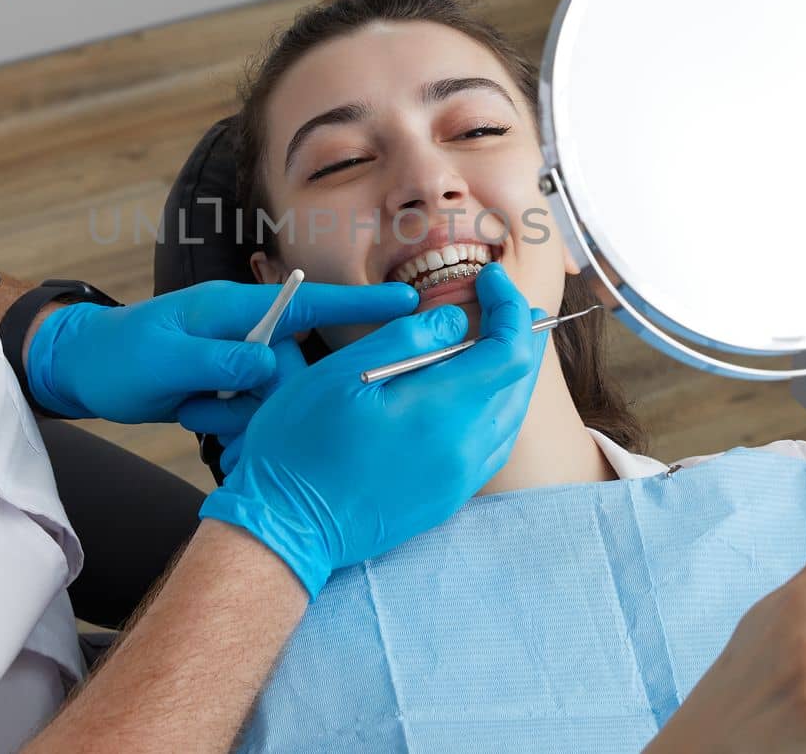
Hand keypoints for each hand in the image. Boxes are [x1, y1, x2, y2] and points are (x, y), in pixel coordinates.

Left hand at [23, 279, 416, 421]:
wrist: (83, 369)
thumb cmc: (119, 354)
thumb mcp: (166, 359)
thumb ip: (220, 360)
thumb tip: (271, 367)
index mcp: (234, 309)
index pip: (307, 303)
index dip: (359, 304)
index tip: (408, 303)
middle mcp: (244, 332)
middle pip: (294, 367)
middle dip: (269, 398)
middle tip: (211, 409)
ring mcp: (236, 360)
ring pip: (274, 396)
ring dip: (239, 416)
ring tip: (192, 412)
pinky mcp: (228, 388)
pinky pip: (253, 412)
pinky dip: (229, 425)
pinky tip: (194, 421)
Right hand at [199, 262, 546, 598]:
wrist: (286, 526)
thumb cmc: (300, 445)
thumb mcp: (340, 374)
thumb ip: (405, 341)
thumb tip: (455, 321)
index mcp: (440, 411)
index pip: (509, 351)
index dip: (509, 308)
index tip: (492, 279)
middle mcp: (463, 448)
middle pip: (519, 384)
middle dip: (517, 335)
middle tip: (503, 303)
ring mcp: (460, 479)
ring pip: (511, 416)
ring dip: (509, 374)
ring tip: (494, 342)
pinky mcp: (449, 498)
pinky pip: (492, 446)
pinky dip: (496, 410)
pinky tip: (475, 395)